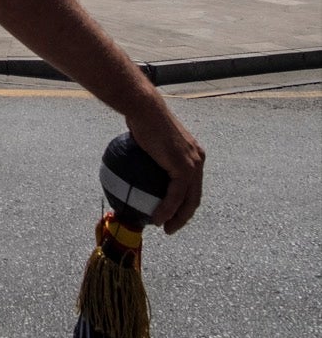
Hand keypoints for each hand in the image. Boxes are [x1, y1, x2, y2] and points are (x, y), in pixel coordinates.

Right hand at [124, 102, 204, 235]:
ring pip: (188, 201)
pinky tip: (157, 218)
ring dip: (177, 218)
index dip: (183, 203)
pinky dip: (167, 210)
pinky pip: (176, 196)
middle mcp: (198, 160)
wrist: (144, 109)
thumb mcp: (152, 140)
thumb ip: (153, 155)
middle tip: (169, 227)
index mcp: (194, 155)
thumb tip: (138, 166)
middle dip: (183, 216)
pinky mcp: (184, 168)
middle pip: (194, 197)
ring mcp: (193, 164)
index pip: (192, 185)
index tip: (170, 214)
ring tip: (164, 228)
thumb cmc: (142, 119)